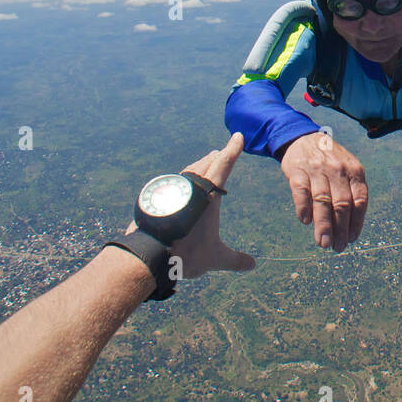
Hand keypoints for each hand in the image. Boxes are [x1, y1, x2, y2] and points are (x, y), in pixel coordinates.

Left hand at [124, 133, 254, 277]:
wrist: (149, 255)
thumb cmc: (186, 254)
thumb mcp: (216, 257)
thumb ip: (235, 260)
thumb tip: (252, 264)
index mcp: (209, 193)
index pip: (224, 164)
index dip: (232, 150)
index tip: (237, 136)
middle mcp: (191, 186)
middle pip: (206, 163)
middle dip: (216, 157)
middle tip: (222, 152)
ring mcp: (172, 189)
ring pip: (189, 170)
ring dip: (199, 166)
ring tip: (204, 165)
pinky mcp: (159, 196)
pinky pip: (176, 181)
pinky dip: (184, 177)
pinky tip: (182, 185)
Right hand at [279, 131, 367, 250]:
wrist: (304, 138)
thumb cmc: (330, 162)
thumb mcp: (347, 171)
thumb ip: (350, 194)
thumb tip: (349, 229)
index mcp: (354, 172)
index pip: (359, 201)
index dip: (356, 223)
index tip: (351, 239)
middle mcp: (337, 170)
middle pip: (341, 204)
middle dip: (340, 229)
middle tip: (337, 247)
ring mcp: (317, 169)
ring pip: (322, 201)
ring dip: (323, 224)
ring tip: (323, 242)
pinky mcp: (297, 170)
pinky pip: (301, 191)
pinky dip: (303, 207)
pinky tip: (305, 221)